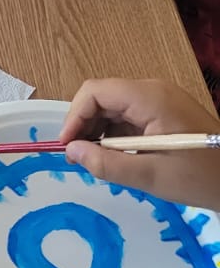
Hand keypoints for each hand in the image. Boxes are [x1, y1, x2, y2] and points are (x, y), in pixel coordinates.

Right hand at [61, 79, 219, 208]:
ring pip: (113, 106)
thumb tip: (71, 151)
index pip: (95, 91)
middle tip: (77, 157)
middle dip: (84, 125)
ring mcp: (160, 99)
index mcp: (149, 98)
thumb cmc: (199, 176)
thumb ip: (106, 163)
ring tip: (95, 160)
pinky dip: (115, 133)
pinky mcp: (165, 110)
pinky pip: (129, 115)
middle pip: (102, 97)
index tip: (67, 147)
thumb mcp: (150, 175)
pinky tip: (116, 155)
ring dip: (98, 130)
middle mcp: (152, 90)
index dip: (74, 116)